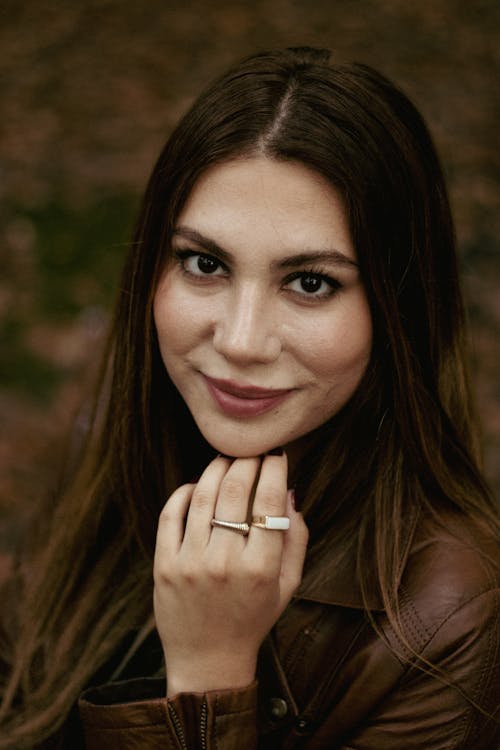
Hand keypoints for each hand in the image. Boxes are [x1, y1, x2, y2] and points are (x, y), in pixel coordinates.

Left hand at [153, 453, 307, 695]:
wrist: (208, 660)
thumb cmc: (253, 618)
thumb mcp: (288, 586)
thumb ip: (296, 539)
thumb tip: (289, 492)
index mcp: (261, 568)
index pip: (269, 501)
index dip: (274, 468)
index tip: (277, 453)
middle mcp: (225, 562)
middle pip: (235, 490)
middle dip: (246, 459)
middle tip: (252, 448)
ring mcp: (190, 563)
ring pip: (203, 495)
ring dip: (216, 468)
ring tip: (226, 458)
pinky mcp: (164, 565)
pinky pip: (171, 514)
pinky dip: (184, 492)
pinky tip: (196, 485)